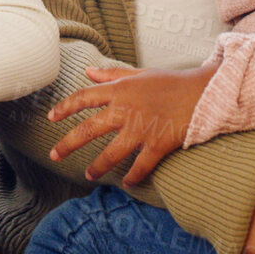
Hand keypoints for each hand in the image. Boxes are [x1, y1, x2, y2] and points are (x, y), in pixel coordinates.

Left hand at [46, 65, 213, 184]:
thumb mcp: (139, 74)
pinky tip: (127, 182)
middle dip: (68, 144)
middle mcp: (125, 110)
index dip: (65, 107)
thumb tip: (88, 71)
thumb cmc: (171, 82)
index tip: (51, 117)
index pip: (84, 97)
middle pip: (89, 129)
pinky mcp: (158, 144)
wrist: (203, 93)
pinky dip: (133, 176)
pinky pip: (141, 166)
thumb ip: (111, 75)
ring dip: (97, 166)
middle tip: (55, 155)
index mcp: (119, 90)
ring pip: (111, 153)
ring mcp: (141, 129)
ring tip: (88, 174)